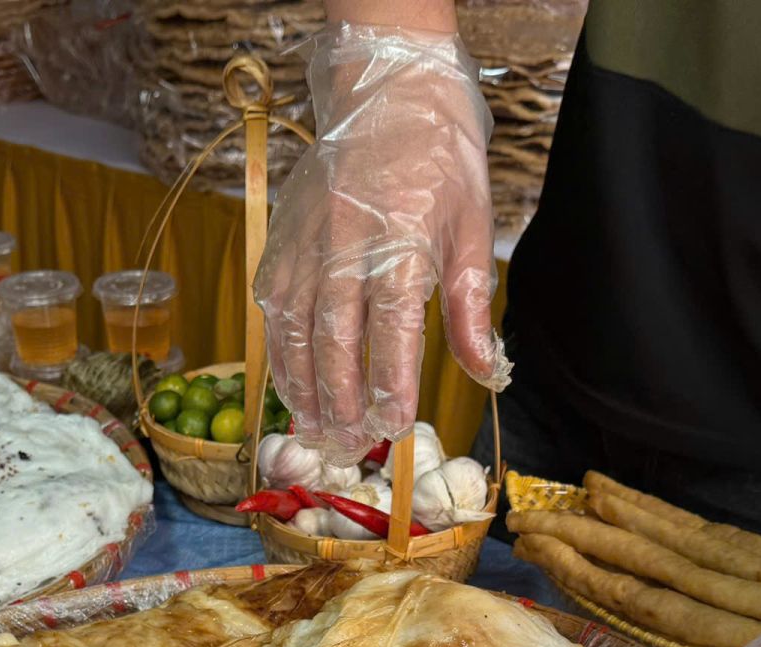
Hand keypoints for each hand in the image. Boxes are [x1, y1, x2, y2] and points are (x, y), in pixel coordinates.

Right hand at [253, 24, 510, 464]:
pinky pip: (273, 304)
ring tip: (316, 426)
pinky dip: (279, 349)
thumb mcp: (472, 225)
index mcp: (399, 237)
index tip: (392, 424)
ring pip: (293, 327)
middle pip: (334, 337)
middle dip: (340, 398)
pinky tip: (290, 382)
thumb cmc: (440, 157)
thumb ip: (470, 305)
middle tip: (351, 442)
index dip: (389, 381)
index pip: (391, 326)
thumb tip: (488, 370)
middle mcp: (343, 242)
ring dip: (302, 384)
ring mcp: (305, 240)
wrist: (388, 90)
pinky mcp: (282, 238)